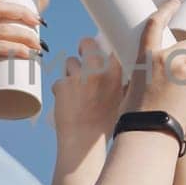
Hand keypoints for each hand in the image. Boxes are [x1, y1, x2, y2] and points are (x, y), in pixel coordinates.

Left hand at [51, 38, 123, 159]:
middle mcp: (97, 72)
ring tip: (76, 88)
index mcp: (115, 74)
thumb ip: (123, 85)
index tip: (105, 44)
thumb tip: (126, 73)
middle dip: (84, 46)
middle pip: (87, 43)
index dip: (106, 42)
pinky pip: (59, 81)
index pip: (111, 46)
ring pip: (70, 62)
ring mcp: (77, 77)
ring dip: (71, 71)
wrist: (84, 142)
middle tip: (84, 50)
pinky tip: (67, 102)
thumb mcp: (122, 101)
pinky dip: (61, 90)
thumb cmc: (105, 125)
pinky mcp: (61, 85)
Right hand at [120, 0, 185, 132]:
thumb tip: (157, 79)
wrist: (147, 134)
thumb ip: (149, 77)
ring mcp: (185, 72)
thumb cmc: (136, 118)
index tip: (175, 2)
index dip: (166, 10)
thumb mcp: (133, 88)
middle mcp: (166, 59)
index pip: (155, 25)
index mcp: (146, 57)